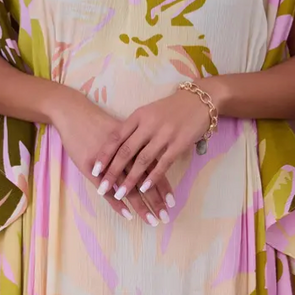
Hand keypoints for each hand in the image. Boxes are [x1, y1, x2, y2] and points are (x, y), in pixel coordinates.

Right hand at [50, 87, 173, 224]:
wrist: (73, 113)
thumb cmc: (98, 122)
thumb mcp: (122, 131)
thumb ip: (137, 146)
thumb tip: (153, 161)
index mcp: (135, 144)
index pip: (153, 168)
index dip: (163, 186)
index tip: (172, 202)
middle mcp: (124, 155)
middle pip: (144, 180)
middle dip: (156, 200)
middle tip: (166, 217)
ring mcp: (107, 163)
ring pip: (128, 187)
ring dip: (140, 205)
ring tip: (151, 220)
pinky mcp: (91, 168)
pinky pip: (107, 189)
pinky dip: (118, 203)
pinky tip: (128, 215)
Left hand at [92, 84, 212, 204]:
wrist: (200, 100)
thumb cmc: (171, 108)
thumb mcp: (148, 112)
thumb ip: (133, 127)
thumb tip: (115, 146)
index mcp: (138, 116)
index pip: (116, 137)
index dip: (104, 155)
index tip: (94, 170)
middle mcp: (149, 125)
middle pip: (126, 152)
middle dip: (112, 172)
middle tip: (102, 188)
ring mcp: (164, 135)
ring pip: (142, 161)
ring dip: (130, 180)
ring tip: (120, 194)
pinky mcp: (179, 144)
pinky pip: (163, 164)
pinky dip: (152, 178)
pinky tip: (144, 189)